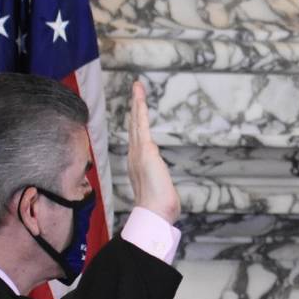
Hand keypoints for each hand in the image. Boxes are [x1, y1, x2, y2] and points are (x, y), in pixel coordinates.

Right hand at [127, 80, 180, 224]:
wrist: (154, 212)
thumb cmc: (158, 207)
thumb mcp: (160, 192)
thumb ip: (160, 187)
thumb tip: (164, 193)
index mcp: (138, 163)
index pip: (137, 139)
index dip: (136, 124)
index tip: (137, 111)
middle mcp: (135, 155)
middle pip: (134, 126)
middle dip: (134, 107)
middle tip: (136, 90)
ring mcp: (138, 151)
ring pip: (136, 121)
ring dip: (137, 103)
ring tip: (137, 87)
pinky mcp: (145, 149)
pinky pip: (141, 124)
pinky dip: (140, 109)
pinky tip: (140, 96)